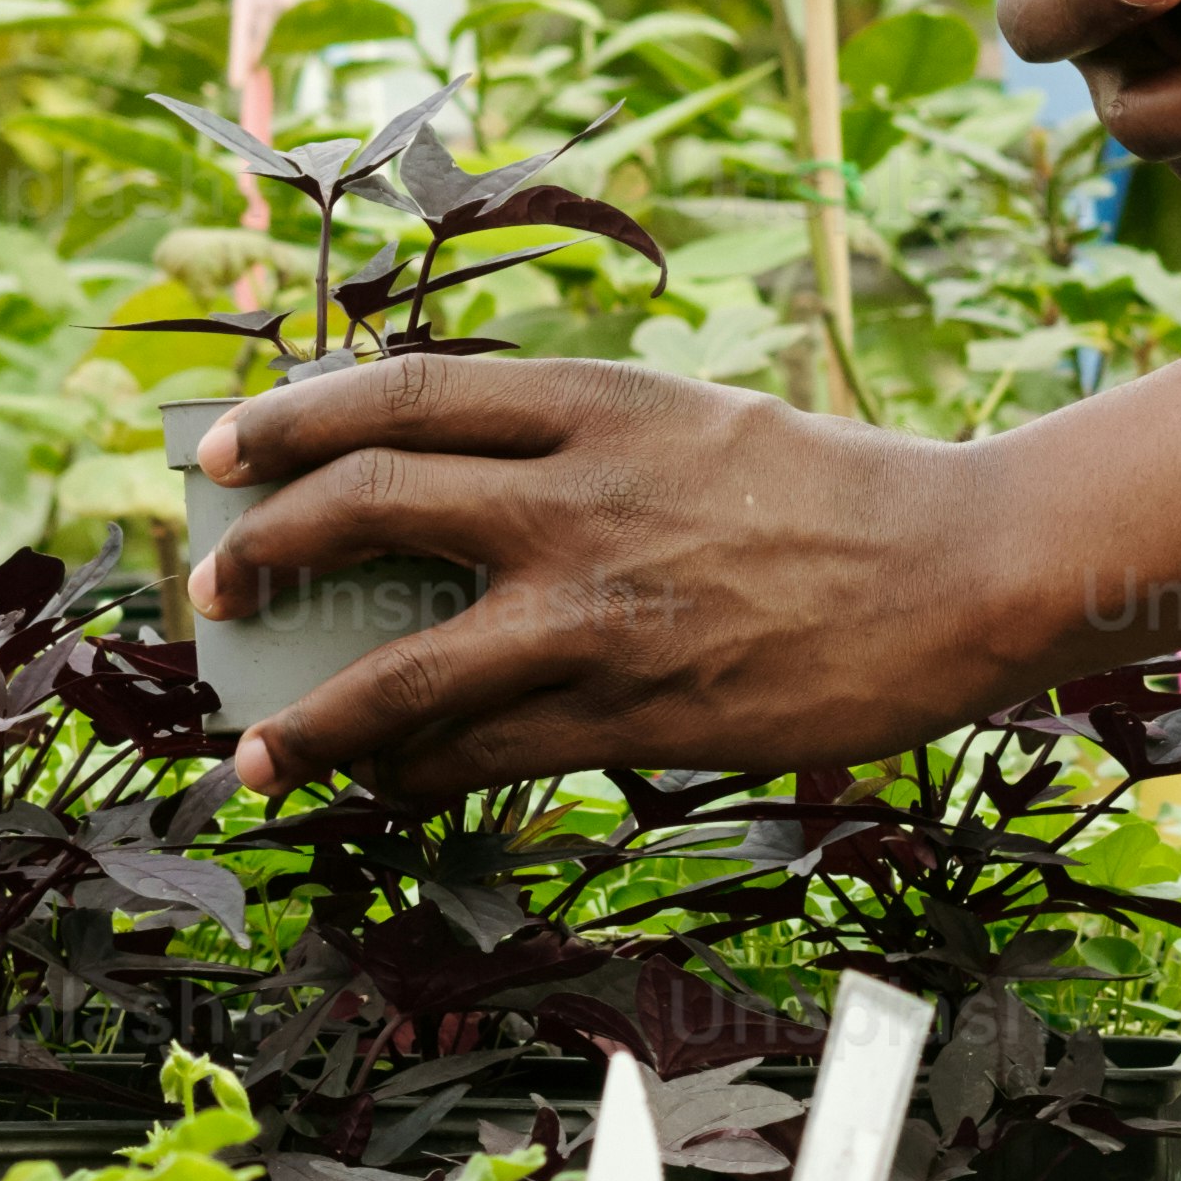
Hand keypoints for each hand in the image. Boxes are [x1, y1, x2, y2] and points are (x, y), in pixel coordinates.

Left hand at [193, 351, 1053, 789]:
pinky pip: (485, 757)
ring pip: (401, 673)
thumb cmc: (840, 493)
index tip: (223, 451)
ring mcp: (601, 615)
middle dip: (263, 551)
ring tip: (255, 755)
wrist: (965, 570)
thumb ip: (584, 441)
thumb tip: (455, 482)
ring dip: (308, 723)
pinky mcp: (636, 715)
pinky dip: (414, 776)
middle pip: (368, 507)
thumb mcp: (699, 421)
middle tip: (215, 586)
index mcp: (600, 401)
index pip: (400, 392)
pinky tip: (383, 788)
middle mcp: (581, 497)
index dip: (292, 420)